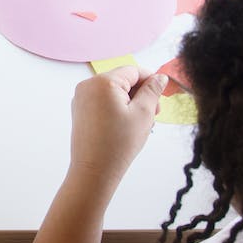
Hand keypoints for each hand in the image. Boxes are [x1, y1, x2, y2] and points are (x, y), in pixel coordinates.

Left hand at [69, 66, 167, 185]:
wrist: (94, 171)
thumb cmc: (118, 144)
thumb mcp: (144, 113)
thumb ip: (152, 90)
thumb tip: (159, 77)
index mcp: (102, 82)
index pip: (133, 71)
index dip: (151, 80)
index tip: (162, 95)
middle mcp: (87, 86)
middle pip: (122, 80)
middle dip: (141, 94)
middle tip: (155, 113)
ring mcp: (81, 99)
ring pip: (114, 92)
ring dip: (131, 103)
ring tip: (142, 123)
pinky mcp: (80, 111)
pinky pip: (103, 102)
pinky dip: (117, 109)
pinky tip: (127, 126)